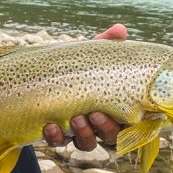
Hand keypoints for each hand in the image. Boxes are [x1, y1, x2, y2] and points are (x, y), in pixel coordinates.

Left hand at [42, 23, 127, 149]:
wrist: (40, 77)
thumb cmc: (76, 68)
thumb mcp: (90, 57)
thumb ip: (106, 44)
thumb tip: (120, 29)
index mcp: (114, 107)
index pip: (130, 122)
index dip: (131, 123)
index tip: (128, 114)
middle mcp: (99, 124)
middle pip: (111, 136)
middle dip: (105, 128)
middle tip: (95, 114)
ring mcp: (77, 132)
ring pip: (87, 143)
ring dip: (84, 134)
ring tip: (76, 118)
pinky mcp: (57, 136)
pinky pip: (58, 143)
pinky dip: (55, 137)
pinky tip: (50, 126)